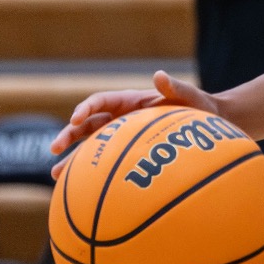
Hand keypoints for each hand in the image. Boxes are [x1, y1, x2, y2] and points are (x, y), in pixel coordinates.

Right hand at [50, 70, 222, 175]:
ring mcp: (122, 137)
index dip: (85, 109)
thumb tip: (159, 75)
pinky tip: (78, 188)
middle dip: (69, 135)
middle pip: (87, 125)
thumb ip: (175, 87)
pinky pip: (105, 162)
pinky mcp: (127, 153)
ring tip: (56, 175)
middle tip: (55, 148)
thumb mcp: (189, 96)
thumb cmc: (199, 108)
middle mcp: (121, 118)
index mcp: (130, 101)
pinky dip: (91, 172)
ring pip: (90, 146)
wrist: (209, 124)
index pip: (100, 102)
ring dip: (72, 158)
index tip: (76, 119)